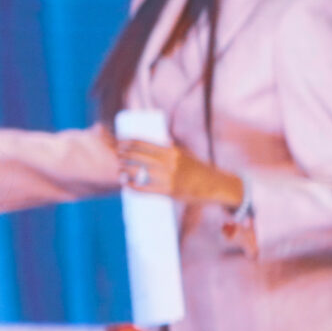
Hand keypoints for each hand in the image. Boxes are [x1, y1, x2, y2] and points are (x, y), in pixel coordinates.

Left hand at [116, 139, 242, 207]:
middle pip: (138, 156)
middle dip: (123, 155)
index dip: (128, 142)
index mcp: (171, 151)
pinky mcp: (169, 192)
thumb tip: (162, 138)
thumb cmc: (197, 168)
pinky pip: (145, 189)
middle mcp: (169, 163)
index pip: (144, 143)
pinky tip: (125, 184)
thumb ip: (172, 148)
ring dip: (124, 170)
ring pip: (139, 172)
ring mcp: (168, 178)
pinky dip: (132, 186)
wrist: (214, 185)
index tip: (119, 142)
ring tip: (119, 169)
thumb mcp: (185, 154)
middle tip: (117, 155)